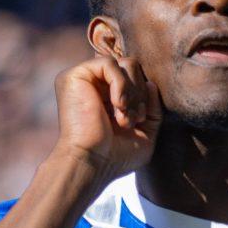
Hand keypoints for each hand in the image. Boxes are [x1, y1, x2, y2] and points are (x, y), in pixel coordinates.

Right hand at [53, 54, 160, 179]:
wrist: (92, 164)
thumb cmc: (116, 157)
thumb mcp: (145, 133)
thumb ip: (152, 109)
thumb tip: (151, 83)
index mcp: (106, 95)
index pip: (136, 78)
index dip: (144, 95)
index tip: (140, 119)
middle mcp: (94, 84)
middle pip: (133, 67)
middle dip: (140, 93)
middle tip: (132, 119)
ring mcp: (84, 78)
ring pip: (125, 63)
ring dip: (132, 92)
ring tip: (124, 117)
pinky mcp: (75, 75)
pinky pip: (110, 63)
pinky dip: (121, 84)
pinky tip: (117, 105)